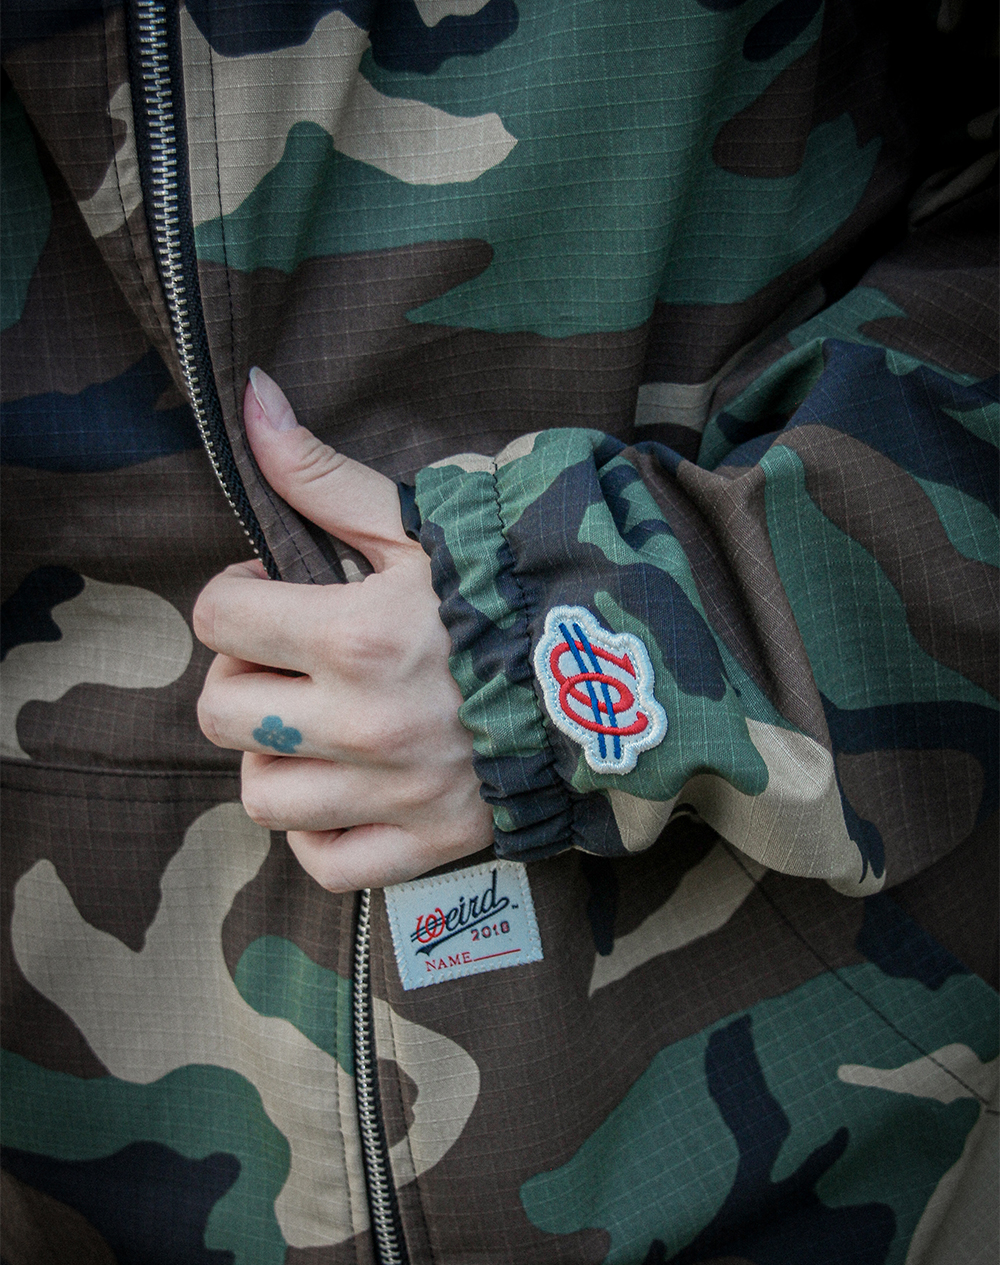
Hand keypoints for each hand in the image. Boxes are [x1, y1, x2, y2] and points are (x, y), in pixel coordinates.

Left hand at [191, 370, 494, 890]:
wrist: (629, 664)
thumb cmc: (521, 581)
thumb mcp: (423, 519)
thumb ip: (324, 475)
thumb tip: (250, 400)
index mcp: (357, 634)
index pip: (217, 616)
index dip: (234, 594)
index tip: (272, 590)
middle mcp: (365, 723)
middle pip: (221, 711)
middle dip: (242, 674)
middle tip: (289, 657)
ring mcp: (396, 792)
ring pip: (260, 796)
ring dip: (272, 758)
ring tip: (313, 725)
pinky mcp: (430, 843)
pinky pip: (327, 864)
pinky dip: (318, 833)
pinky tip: (341, 789)